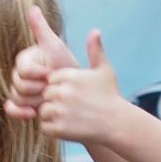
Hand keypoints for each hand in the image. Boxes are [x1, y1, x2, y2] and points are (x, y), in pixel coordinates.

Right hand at [5, 3, 75, 118]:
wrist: (77, 89)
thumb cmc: (66, 65)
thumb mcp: (55, 47)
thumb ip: (42, 30)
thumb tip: (33, 8)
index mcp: (23, 60)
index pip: (23, 69)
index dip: (38, 74)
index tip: (52, 73)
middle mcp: (18, 75)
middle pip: (18, 85)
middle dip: (38, 89)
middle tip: (53, 88)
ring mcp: (19, 91)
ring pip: (17, 98)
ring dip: (34, 101)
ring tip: (50, 99)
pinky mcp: (22, 106)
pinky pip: (12, 109)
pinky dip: (19, 112)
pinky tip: (32, 114)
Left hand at [14, 13, 127, 145]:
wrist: (117, 124)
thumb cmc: (110, 96)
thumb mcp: (104, 70)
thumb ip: (95, 50)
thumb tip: (95, 31)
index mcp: (67, 75)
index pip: (49, 81)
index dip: (61, 89)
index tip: (76, 95)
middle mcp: (61, 91)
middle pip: (45, 96)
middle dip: (55, 103)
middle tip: (75, 108)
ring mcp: (59, 110)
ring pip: (43, 112)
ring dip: (54, 117)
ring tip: (73, 117)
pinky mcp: (58, 128)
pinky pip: (44, 127)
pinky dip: (54, 129)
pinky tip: (71, 127)